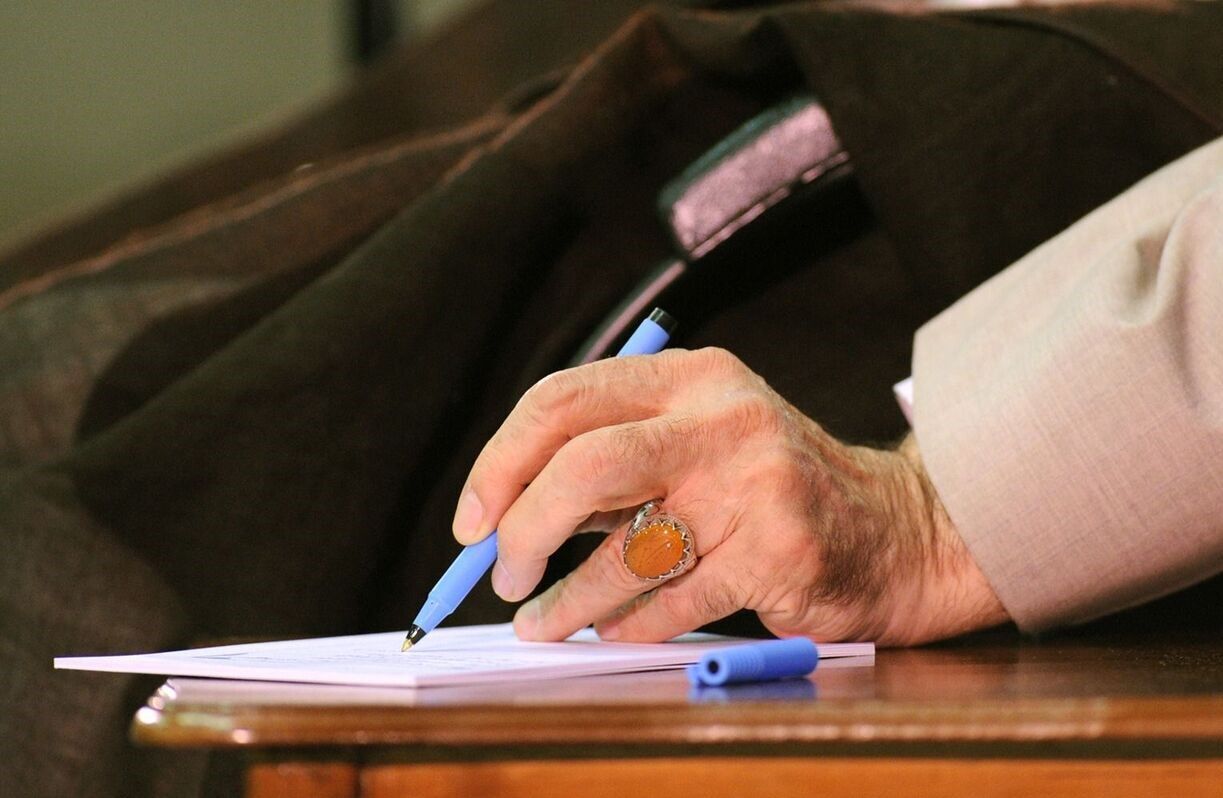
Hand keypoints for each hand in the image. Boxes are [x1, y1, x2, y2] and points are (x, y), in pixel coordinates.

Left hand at [453, 347, 1007, 645]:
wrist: (893, 529)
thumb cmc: (771, 487)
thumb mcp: (697, 442)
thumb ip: (610, 464)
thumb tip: (503, 516)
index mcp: (691, 377)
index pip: (563, 398)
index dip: (500, 461)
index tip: (472, 519)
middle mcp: (722, 418)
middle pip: (583, 463)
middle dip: (522, 527)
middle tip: (503, 571)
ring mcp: (755, 484)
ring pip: (626, 549)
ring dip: (567, 599)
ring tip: (543, 622)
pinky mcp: (777, 551)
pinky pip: (673, 601)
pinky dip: (631, 625)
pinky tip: (616, 630)